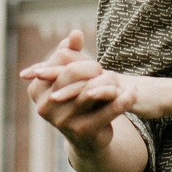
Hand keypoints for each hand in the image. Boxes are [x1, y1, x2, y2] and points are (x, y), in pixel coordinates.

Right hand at [20, 31, 137, 147]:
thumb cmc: (78, 99)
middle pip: (72, 71)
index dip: (80, 58)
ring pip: (92, 89)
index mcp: (37, 89)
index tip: (93, 66)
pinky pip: (109, 109)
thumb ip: (72, 53)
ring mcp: (62, 120)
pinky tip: (134, 91)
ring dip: (111, 81)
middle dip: (94, 67)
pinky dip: (124, 98)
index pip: (61, 59)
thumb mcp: (73, 77)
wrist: (87, 138)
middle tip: (107, 72)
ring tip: (122, 81)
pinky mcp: (83, 131)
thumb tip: (76, 33)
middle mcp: (45, 106)